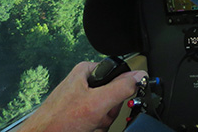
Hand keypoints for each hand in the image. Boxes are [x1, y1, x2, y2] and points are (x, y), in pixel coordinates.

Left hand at [20, 61, 147, 131]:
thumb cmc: (57, 122)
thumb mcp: (96, 102)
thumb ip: (121, 88)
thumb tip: (140, 76)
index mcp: (87, 71)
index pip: (119, 74)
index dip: (120, 91)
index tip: (114, 102)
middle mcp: (84, 83)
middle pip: (113, 96)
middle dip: (108, 112)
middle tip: (97, 117)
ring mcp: (81, 101)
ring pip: (106, 111)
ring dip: (101, 123)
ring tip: (87, 126)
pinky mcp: (79, 115)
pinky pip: (97, 121)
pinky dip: (94, 128)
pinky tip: (85, 130)